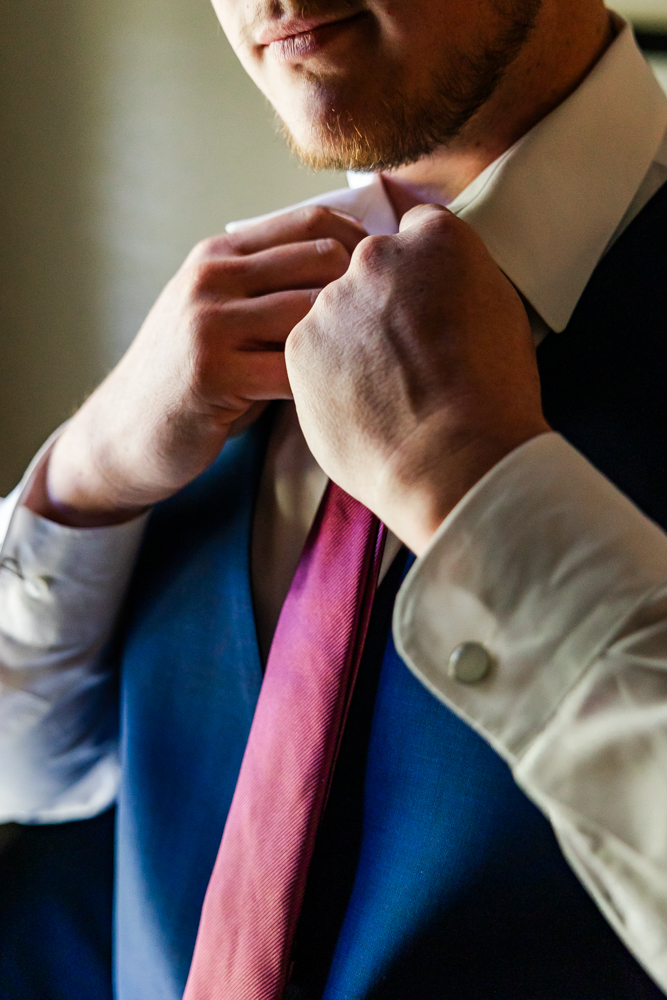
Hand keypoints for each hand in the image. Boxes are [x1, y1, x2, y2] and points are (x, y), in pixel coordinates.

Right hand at [26, 207, 366, 525]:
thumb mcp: (219, 315)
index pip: (310, 223)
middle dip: (367, 289)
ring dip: (350, 339)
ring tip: (374, 366)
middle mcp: (212, 277)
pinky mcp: (212, 372)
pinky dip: (323, 384)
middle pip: (320, 257)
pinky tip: (339, 399)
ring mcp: (208, 322)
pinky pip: (292, 370)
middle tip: (395, 327)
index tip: (392, 279)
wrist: (125, 433)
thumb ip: (270, 291)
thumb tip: (358, 275)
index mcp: (219, 254)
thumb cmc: (192, 378)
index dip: (363, 245)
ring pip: (311, 310)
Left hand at [286, 204, 549, 554]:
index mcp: (434, 239)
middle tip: (406, 354)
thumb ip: (460, 282)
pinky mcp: (300, 346)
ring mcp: (331, 301)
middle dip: (382, 303)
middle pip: (368, 271)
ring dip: (351, 340)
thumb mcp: (500, 313)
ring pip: (335, 314)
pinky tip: (360, 405)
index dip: (419, 267)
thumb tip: (440, 284)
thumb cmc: (492, 394)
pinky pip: (311, 352)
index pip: (413, 229)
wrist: (452, 458)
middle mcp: (375, 256)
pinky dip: (328, 375)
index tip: (420, 294)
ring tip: (384, 390)